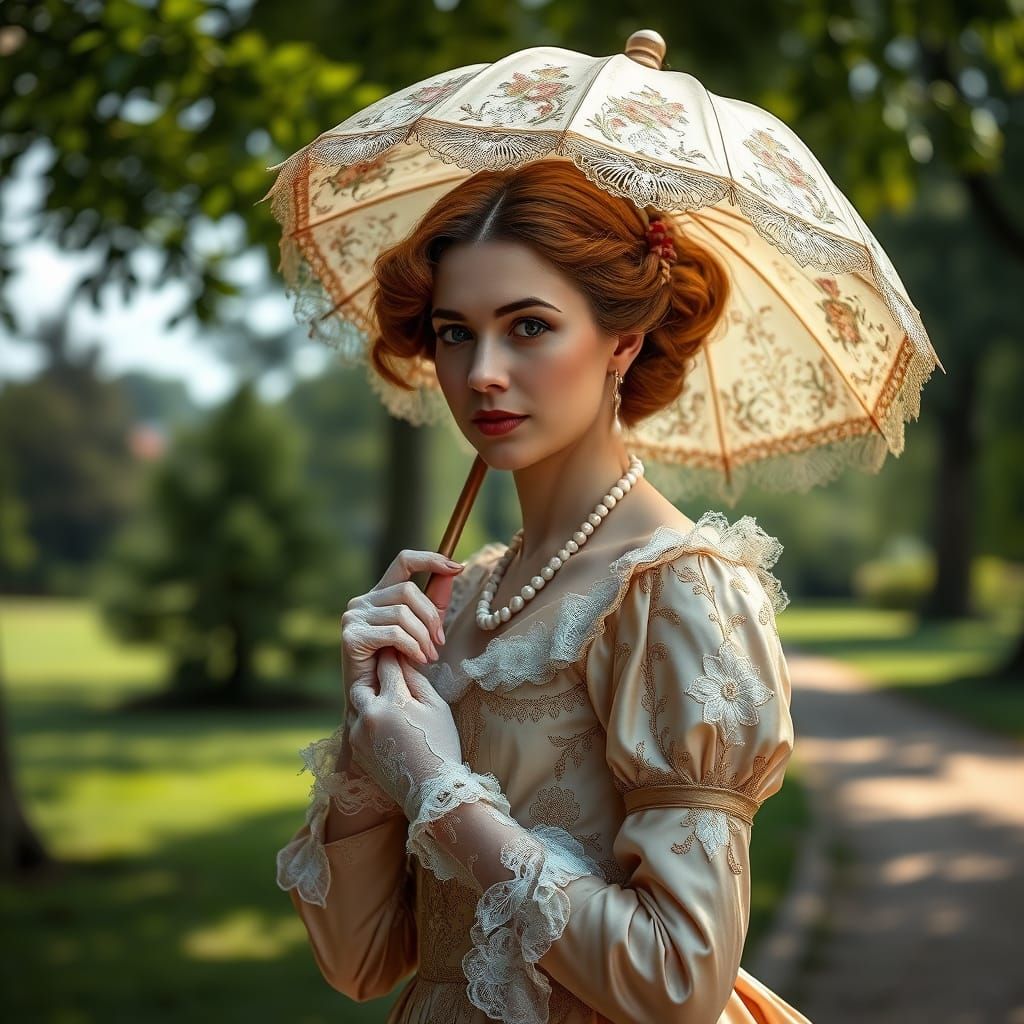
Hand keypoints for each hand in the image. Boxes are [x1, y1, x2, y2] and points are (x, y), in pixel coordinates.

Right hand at [340, 549, 463, 707]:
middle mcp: (362, 601)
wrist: (375, 700)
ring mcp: (353, 617)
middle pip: (408, 590)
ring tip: (429, 656)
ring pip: (402, 613)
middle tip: (440, 642)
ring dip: (423, 637)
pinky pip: (394, 633)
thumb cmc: (399, 666)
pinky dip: (412, 647)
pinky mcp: (351, 636)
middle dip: (431, 617)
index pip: (404, 561)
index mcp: (380, 595)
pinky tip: (418, 660)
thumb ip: (434, 603)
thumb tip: (453, 570)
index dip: (430, 559)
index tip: (456, 567)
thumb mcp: (422, 630)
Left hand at [347, 647, 463, 817]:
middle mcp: (369, 715)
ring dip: (370, 702)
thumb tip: (402, 659)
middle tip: (390, 681)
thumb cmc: (440, 744)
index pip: (386, 665)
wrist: (431, 791)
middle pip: (362, 684)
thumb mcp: (436, 707)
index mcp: (392, 701)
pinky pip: (356, 727)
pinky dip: (368, 722)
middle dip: (374, 680)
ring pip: (357, 706)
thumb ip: (416, 679)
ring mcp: (358, 734)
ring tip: (389, 708)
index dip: (393, 656)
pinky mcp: (355, 750)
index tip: (397, 653)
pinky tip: (386, 729)